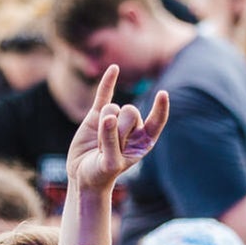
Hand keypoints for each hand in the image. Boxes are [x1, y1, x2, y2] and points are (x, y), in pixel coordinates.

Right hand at [65, 65, 168, 193]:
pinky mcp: (97, 115)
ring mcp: (115, 119)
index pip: (157, 120)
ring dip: (103, 128)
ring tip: (99, 146)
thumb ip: (112, 141)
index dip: (160, 108)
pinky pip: (104, 94)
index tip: (162, 94)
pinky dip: (108, 81)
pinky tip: (114, 68)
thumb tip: (109, 116)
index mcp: (144, 141)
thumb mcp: (110, 163)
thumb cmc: (101, 174)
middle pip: (131, 112)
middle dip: (118, 130)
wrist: (83, 176)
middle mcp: (133, 128)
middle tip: (108, 149)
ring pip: (114, 109)